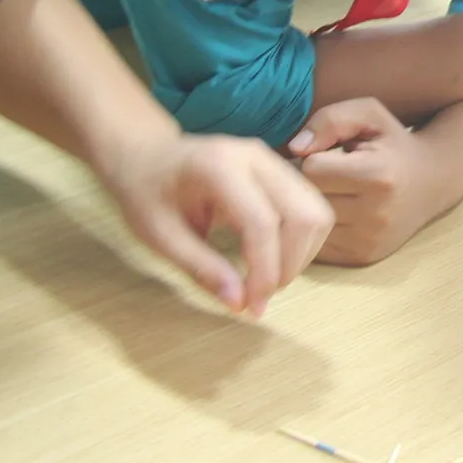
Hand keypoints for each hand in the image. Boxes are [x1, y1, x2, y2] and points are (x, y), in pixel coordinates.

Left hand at [99, 131, 332, 315]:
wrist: (147, 155)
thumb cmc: (146, 193)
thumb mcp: (161, 236)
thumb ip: (201, 268)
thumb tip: (239, 303)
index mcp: (219, 166)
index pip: (263, 223)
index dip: (264, 271)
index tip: (251, 306)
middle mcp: (255, 156)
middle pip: (303, 215)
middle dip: (290, 265)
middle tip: (260, 297)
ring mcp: (272, 160)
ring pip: (316, 213)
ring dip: (300, 255)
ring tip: (267, 280)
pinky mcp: (280, 171)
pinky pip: (310, 208)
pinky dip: (300, 242)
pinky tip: (272, 260)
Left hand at [287, 98, 447, 265]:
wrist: (432, 182)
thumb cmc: (393, 144)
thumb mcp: (369, 114)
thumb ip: (331, 120)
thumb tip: (295, 148)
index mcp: (377, 176)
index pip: (313, 169)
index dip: (312, 157)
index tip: (326, 154)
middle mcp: (375, 215)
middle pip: (308, 198)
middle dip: (309, 183)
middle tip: (325, 172)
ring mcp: (369, 241)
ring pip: (310, 224)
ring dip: (312, 207)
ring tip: (332, 190)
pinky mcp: (362, 257)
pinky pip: (318, 244)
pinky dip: (319, 228)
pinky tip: (337, 210)